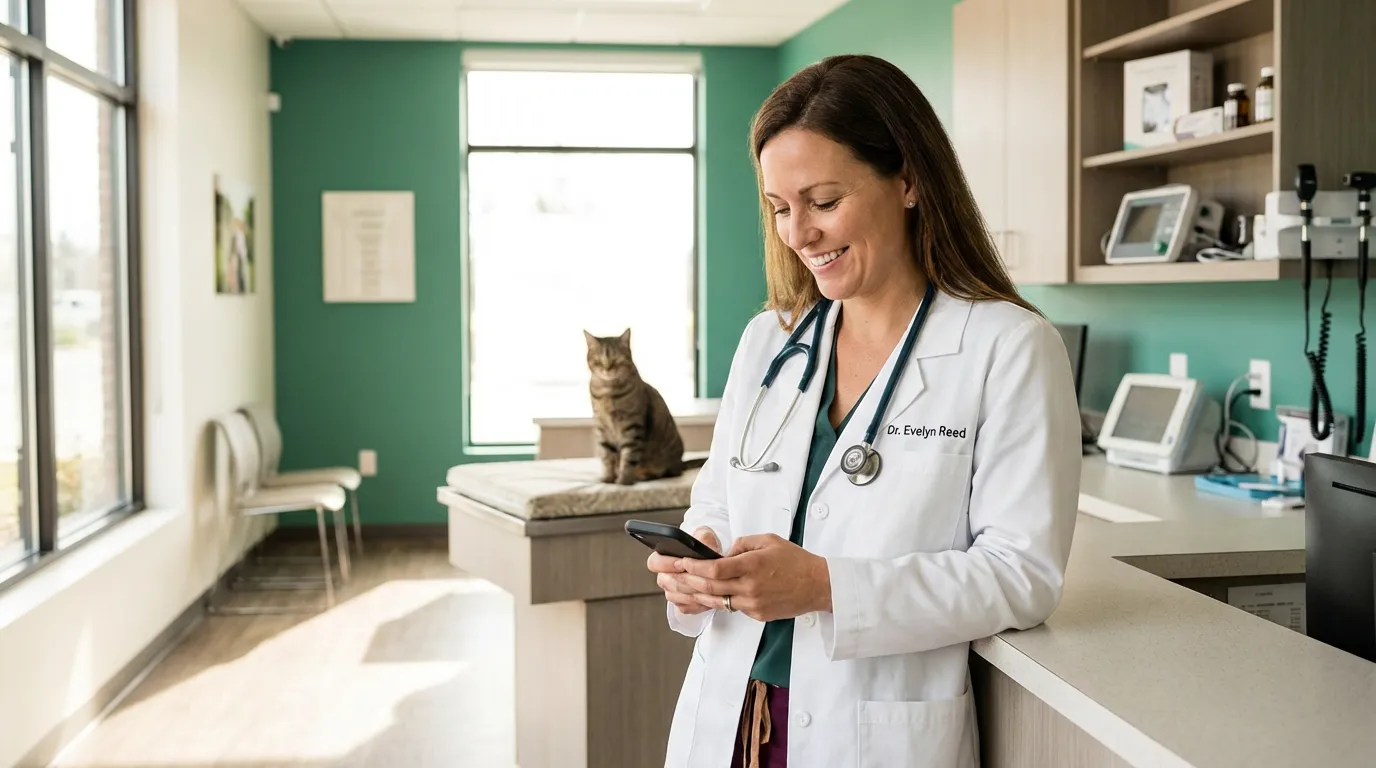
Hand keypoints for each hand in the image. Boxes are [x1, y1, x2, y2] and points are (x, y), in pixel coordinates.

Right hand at [647, 526, 721, 615]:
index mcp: (663, 557)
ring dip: (692, 591)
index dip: (666, 564)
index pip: (654, 562)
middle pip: (665, 582)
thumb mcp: (706, 536)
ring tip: (709, 586)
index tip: (682, 563)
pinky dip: (698, 603)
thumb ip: (703, 538)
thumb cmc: (706, 547)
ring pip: (676, 596)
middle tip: (700, 576)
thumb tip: (703, 544)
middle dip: (683, 579)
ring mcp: (672, 592)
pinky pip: (686, 607)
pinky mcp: (682, 604)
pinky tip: (711, 596)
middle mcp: (664, 576)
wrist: (715, 563)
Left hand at [675, 534, 831, 621]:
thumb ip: (742, 544)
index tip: (682, 562)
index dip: (695, 567)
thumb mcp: (768, 541)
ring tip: (682, 588)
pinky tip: (707, 595)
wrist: (818, 585)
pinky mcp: (758, 615)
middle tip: (673, 577)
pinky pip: (733, 607)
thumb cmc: (795, 560)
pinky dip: (720, 600)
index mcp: (753, 565)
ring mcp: (754, 604)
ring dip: (698, 595)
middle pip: (710, 588)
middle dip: (688, 582)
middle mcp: (751, 587)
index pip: (715, 570)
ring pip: (718, 601)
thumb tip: (723, 553)